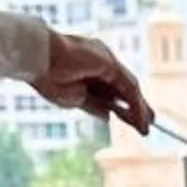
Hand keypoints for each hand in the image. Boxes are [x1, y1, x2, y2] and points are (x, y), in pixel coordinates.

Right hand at [35, 31, 152, 134]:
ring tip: (148, 128)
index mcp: (89, 69)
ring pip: (129, 87)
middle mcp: (101, 62)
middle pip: (124, 88)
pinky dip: (136, 105)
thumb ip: (92, 106)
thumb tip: (108, 116)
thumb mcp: (74, 99)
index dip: (122, 107)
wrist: (37, 58)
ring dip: (140, 109)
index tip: (131, 122)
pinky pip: (128, 87)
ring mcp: (106, 60)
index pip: (111, 90)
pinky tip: (141, 120)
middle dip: (136, 107)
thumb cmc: (46, 76)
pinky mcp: (110, 63)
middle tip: (149, 124)